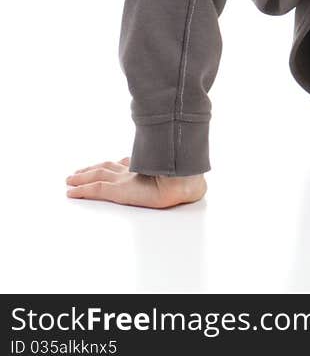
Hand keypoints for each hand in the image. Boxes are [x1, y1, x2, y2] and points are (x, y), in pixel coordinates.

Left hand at [65, 156, 206, 209]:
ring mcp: (125, 179)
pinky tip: (70, 192)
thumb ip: (178, 173)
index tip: (110, 164)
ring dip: (82, 177)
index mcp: (147, 167)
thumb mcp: (182, 175)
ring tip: (70, 180)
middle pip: (107, 166)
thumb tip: (193, 181)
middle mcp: (133, 170)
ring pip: (97, 175)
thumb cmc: (188, 178)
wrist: (185, 181)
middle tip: (78, 172)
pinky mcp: (119, 190)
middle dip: (93, 168)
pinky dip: (81, 190)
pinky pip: (95, 189)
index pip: (126, 163)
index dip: (115, 164)